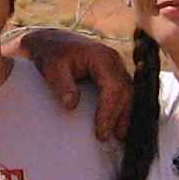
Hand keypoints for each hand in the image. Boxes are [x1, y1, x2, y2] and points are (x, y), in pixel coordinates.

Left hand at [10, 26, 132, 141]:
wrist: (51, 42)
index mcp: (102, 56)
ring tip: (117, 136)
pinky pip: (124, 93)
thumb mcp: (51, 68)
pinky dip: (122, 109)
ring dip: (123, 115)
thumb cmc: (51, 54)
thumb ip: (62, 84)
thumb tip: (71, 105)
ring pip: (128, 93)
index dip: (108, 110)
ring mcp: (116, 67)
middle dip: (116, 116)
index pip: (113, 86)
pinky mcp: (114, 74)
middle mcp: (114, 60)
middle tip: (103, 137)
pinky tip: (118, 125)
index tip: (100, 130)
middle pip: (124, 91)